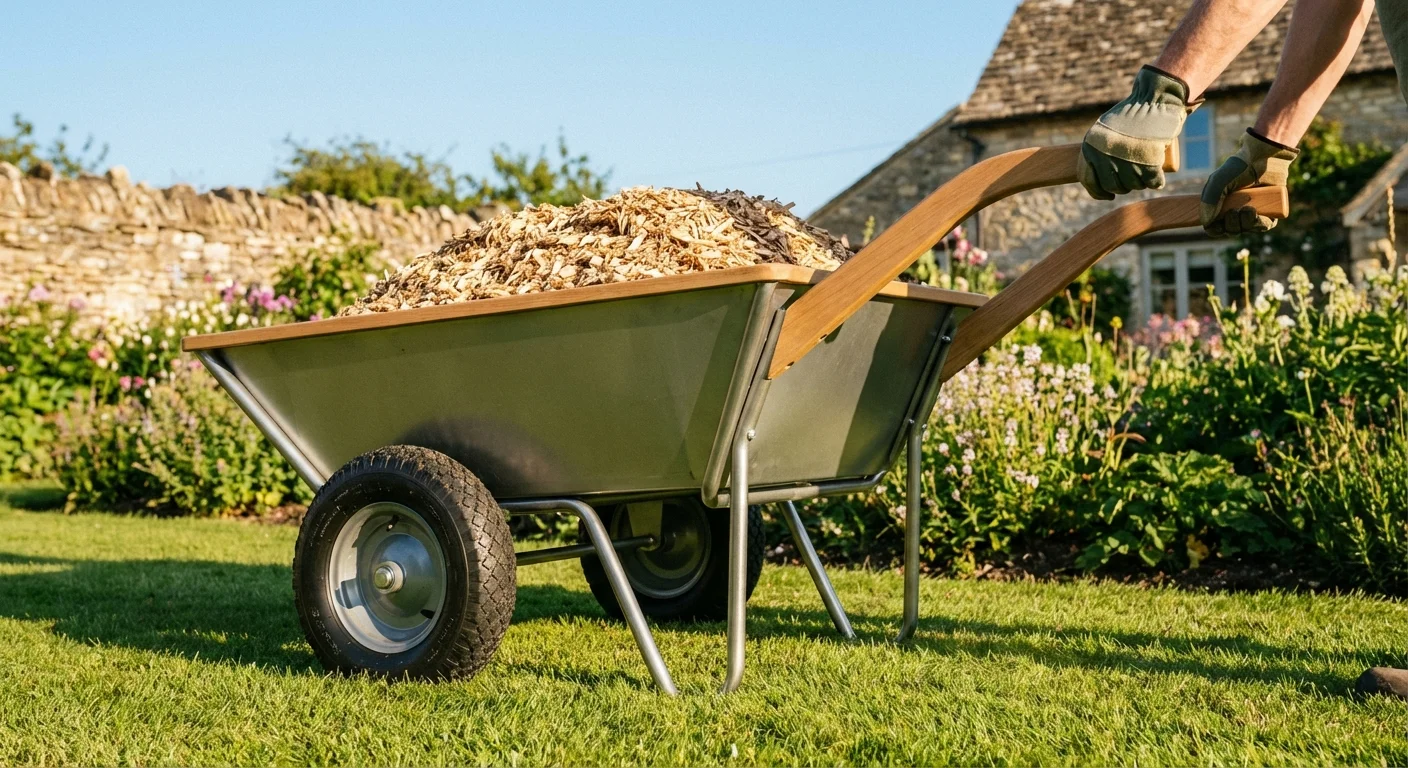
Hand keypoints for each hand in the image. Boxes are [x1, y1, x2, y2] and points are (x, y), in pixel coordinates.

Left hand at [1077, 65, 1195, 199]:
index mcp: (1090, 147)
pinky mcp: (1149, 160)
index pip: (1089, 180)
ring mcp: (1126, 160)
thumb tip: (1096, 175)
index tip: (1109, 195)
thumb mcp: (1105, 129)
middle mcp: (1104, 156)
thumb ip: (1099, 149)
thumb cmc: (1131, 113)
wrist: (1153, 98)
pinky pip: (1152, 182)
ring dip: (1141, 184)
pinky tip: (1157, 180)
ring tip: (1146, 173)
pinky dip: (1156, 183)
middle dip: (1124, 187)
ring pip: (1134, 185)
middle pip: (1113, 186)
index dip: (1098, 192)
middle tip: (1133, 178)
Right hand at [1200, 129, 1298, 235]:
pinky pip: (1263, 227)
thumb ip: (1209, 202)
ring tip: (1249, 208)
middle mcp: (1236, 210)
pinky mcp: (1270, 210)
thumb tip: (1206, 222)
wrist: (1264, 157)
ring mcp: (1253, 211)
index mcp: (1221, 205)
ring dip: (1245, 223)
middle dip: (1231, 226)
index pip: (1215, 227)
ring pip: (1247, 230)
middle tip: (1234, 211)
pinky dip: (1259, 223)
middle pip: (1230, 231)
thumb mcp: (1217, 182)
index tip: (1217, 226)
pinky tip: (1256, 212)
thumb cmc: (1239, 167)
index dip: (1215, 230)